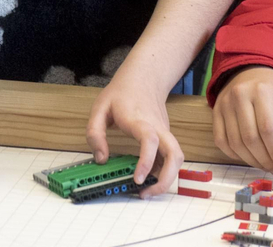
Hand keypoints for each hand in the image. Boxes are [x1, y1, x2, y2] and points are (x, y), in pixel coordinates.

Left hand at [86, 66, 182, 198]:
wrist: (144, 78)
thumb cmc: (121, 93)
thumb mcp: (99, 108)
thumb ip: (95, 133)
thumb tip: (101, 158)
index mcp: (139, 120)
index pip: (149, 140)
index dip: (146, 161)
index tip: (138, 179)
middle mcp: (158, 127)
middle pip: (175, 154)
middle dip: (165, 179)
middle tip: (146, 193)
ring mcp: (165, 132)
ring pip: (177, 158)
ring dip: (166, 178)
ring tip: (147, 190)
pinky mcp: (166, 137)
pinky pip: (170, 157)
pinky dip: (163, 171)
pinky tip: (147, 177)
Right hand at [212, 66, 272, 172]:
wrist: (249, 70)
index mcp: (261, 91)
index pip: (267, 129)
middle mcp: (239, 96)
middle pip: (250, 138)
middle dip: (264, 159)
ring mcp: (224, 104)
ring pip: (235, 142)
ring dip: (250, 160)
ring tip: (263, 165)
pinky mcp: (215, 111)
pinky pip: (221, 140)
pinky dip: (233, 154)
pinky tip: (247, 157)